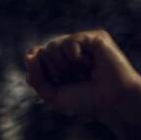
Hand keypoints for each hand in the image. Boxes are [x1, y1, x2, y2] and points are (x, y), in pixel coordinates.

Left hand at [25, 30, 140, 136]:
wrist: (112, 102)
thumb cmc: (85, 101)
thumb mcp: (52, 95)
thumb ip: (36, 77)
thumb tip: (28, 54)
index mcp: (60, 63)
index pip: (36, 56)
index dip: (38, 66)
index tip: (54, 80)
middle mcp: (71, 51)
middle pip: (43, 52)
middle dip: (54, 71)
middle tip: (74, 79)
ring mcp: (83, 44)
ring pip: (53, 45)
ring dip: (64, 65)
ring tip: (82, 72)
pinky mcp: (95, 38)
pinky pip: (70, 41)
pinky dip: (75, 56)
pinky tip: (89, 63)